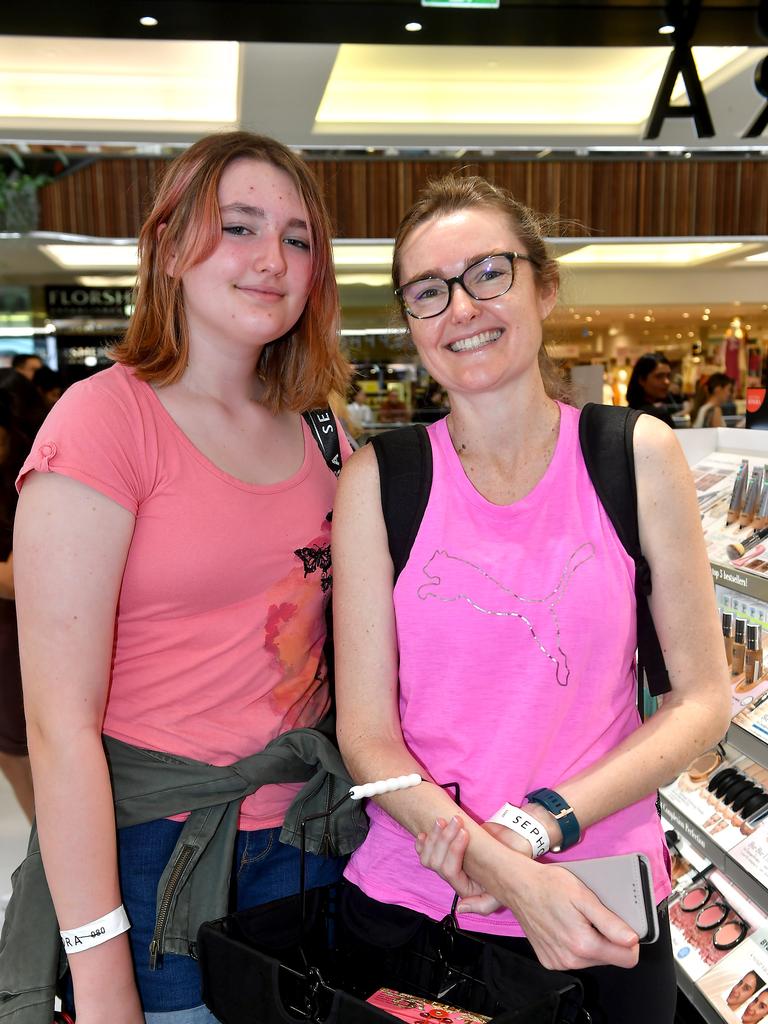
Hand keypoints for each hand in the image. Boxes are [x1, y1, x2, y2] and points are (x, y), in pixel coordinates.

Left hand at [415, 816, 500, 914]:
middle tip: (457, 820)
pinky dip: (422, 843)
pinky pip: (425, 851)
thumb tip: (460, 908)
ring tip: (443, 820)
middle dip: (444, 839)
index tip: (465, 832)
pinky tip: (424, 834)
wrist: (511, 850)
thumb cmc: (508, 871)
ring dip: (434, 836)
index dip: (454, 850)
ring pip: (429, 855)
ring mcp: (447, 863)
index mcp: (463, 887)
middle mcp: (453, 876)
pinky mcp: (445, 852)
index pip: (449, 870)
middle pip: (436, 861)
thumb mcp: (500, 894)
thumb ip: (482, 905)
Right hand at [507, 861, 639, 970]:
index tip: (621, 925)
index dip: (629, 940)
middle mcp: (570, 960)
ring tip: (576, 918)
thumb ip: (610, 922)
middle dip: (606, 938)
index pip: (627, 959)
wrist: (518, 886)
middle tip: (591, 915)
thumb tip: (632, 940)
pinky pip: (574, 958)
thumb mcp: (584, 897)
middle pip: (609, 958)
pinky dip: (574, 944)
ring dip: (590, 941)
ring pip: (592, 959)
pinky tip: (565, 926)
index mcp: (583, 944)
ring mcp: (558, 962)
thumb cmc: (548, 885)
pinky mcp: (549, 961)